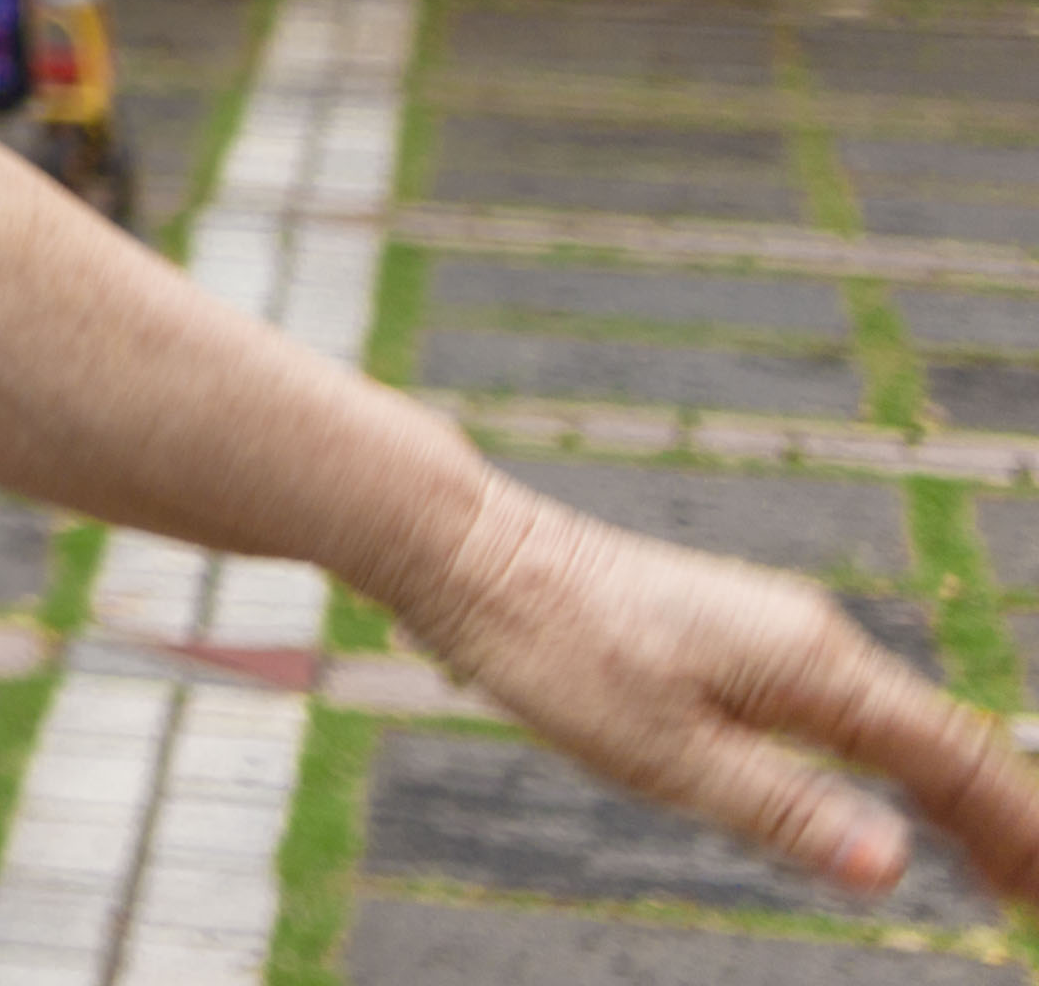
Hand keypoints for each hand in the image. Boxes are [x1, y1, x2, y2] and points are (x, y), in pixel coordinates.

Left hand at [404, 476, 1038, 901]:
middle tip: (1035, 899)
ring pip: (896, 723)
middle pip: (939, 740)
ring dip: (950, 797)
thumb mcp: (663, 756)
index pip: (950, 757)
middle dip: (997, 820)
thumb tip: (889, 867)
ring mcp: (775, 631)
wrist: (471, 554)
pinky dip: (891, 764)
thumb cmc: (554, 651)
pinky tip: (890, 801)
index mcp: (813, 665)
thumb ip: (782, 810)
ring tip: (991, 870)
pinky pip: (846, 707)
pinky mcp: (737, 636)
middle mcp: (812, 638)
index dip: (1012, 825)